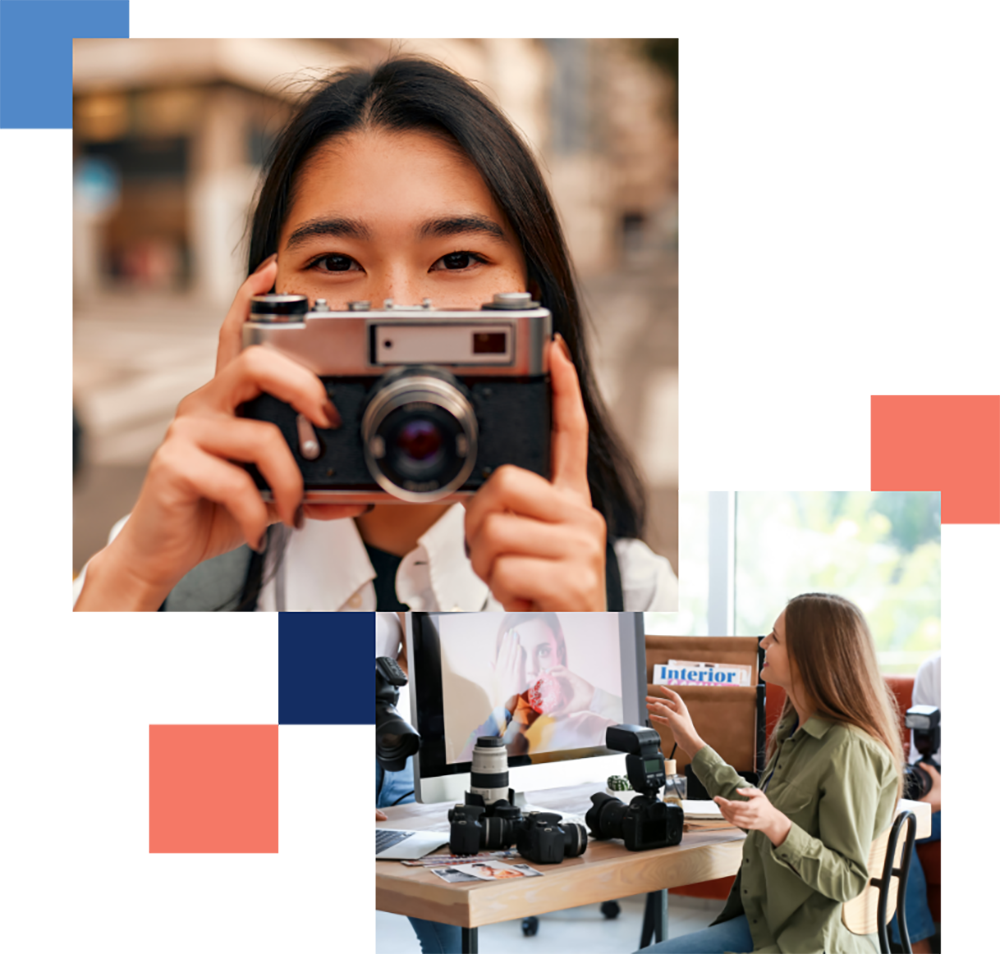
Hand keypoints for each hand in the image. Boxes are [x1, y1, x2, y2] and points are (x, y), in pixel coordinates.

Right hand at [95, 259, 366, 605]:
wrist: (160, 552)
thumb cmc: (210, 511)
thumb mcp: (266, 492)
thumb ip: (304, 484)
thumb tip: (353, 497)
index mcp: (227, 402)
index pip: (234, 338)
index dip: (251, 301)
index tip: (273, 272)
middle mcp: (204, 407)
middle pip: (254, 363)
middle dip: (305, 388)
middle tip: (327, 422)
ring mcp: (188, 432)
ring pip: (261, 436)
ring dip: (291, 482)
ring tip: (293, 511)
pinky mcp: (175, 465)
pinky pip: (238, 482)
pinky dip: (258, 513)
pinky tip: (257, 529)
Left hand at [464, 335, 606, 610]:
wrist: (572, 646)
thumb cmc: (544, 593)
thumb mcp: (527, 545)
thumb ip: (509, 512)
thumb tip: (475, 496)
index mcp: (569, 500)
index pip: (569, 433)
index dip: (561, 390)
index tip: (553, 351)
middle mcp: (581, 515)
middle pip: (504, 481)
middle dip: (479, 522)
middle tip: (494, 552)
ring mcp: (581, 546)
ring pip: (494, 529)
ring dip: (485, 563)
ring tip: (511, 578)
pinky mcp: (574, 579)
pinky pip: (505, 567)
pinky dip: (499, 588)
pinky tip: (524, 597)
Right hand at [492, 629, 527, 709]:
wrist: (504, 706)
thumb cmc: (502, 694)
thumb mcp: (496, 681)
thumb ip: (493, 670)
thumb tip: (489, 662)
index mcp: (498, 670)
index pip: (502, 653)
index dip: (504, 643)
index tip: (506, 634)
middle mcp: (502, 670)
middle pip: (506, 652)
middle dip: (509, 641)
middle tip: (512, 631)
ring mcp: (508, 673)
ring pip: (511, 655)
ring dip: (514, 645)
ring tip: (516, 635)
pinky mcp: (515, 677)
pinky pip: (517, 663)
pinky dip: (518, 655)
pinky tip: (519, 647)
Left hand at [539, 666, 595, 716]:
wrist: (590, 702)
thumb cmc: (580, 704)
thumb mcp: (567, 709)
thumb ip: (558, 711)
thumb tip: (548, 715)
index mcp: (564, 687)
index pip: (554, 680)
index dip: (546, 679)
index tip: (538, 681)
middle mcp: (566, 681)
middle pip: (555, 673)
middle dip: (546, 672)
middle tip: (539, 675)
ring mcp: (569, 678)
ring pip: (559, 669)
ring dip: (551, 669)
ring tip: (545, 672)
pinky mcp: (573, 676)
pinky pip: (564, 671)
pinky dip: (558, 671)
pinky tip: (552, 674)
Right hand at [645, 686, 704, 757]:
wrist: (688, 741)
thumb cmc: (685, 729)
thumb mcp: (673, 717)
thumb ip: (664, 710)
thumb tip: (656, 704)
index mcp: (680, 707)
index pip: (673, 696)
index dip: (667, 691)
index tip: (660, 688)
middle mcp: (678, 711)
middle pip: (665, 703)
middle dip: (656, 700)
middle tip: (648, 699)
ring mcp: (675, 718)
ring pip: (663, 711)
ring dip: (655, 708)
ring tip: (647, 706)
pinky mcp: (673, 725)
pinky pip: (663, 719)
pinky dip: (657, 717)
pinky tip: (652, 716)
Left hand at [714, 788, 792, 846]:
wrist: (772, 821)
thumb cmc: (765, 806)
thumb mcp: (759, 794)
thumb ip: (748, 791)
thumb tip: (737, 790)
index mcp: (754, 807)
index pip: (737, 805)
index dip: (725, 802)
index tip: (717, 798)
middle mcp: (751, 816)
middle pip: (734, 812)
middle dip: (723, 806)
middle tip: (718, 800)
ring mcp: (749, 822)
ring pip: (733, 819)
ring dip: (724, 812)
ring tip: (720, 806)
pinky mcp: (747, 826)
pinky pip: (735, 823)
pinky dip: (728, 818)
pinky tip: (724, 812)